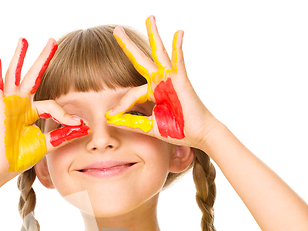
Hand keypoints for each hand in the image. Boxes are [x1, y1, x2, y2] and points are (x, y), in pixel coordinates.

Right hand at [0, 38, 89, 177]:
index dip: (66, 114)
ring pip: (16, 75)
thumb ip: (62, 135)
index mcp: (32, 111)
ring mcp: (9, 103)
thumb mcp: (47, 144)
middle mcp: (21, 103)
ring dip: (20, 58)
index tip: (79, 124)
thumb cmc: (21, 155)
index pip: (53, 105)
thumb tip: (83, 128)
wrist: (5, 167)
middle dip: (43, 59)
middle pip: (34, 77)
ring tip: (24, 40)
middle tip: (52, 42)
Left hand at [105, 16, 213, 149]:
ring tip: (149, 18)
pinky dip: (178, 47)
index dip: (121, 104)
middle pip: (141, 61)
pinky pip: (178, 61)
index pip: (132, 93)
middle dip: (128, 46)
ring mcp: (170, 79)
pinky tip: (178, 33)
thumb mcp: (150, 127)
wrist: (197, 135)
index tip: (110, 115)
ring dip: (154, 35)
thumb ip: (132, 122)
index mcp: (153, 93)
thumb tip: (111, 119)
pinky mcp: (181, 80)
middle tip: (117, 30)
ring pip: (159, 53)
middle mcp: (160, 83)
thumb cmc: (178, 130)